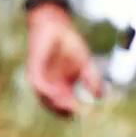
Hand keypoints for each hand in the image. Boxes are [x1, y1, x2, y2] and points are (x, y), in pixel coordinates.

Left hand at [25, 1, 102, 116]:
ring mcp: (41, 78)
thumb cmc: (69, 43)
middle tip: (75, 112)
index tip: (86, 113)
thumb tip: (101, 96)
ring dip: (54, 103)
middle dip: (63, 111)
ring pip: (44, 98)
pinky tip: (56, 92)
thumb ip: (92, 78)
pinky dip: (46, 90)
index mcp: (62, 86)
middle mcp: (50, 85)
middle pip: (53, 106)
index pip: (65, 106)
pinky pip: (37, 83)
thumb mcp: (85, 62)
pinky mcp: (34, 68)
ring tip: (68, 105)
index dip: (74, 111)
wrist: (55, 24)